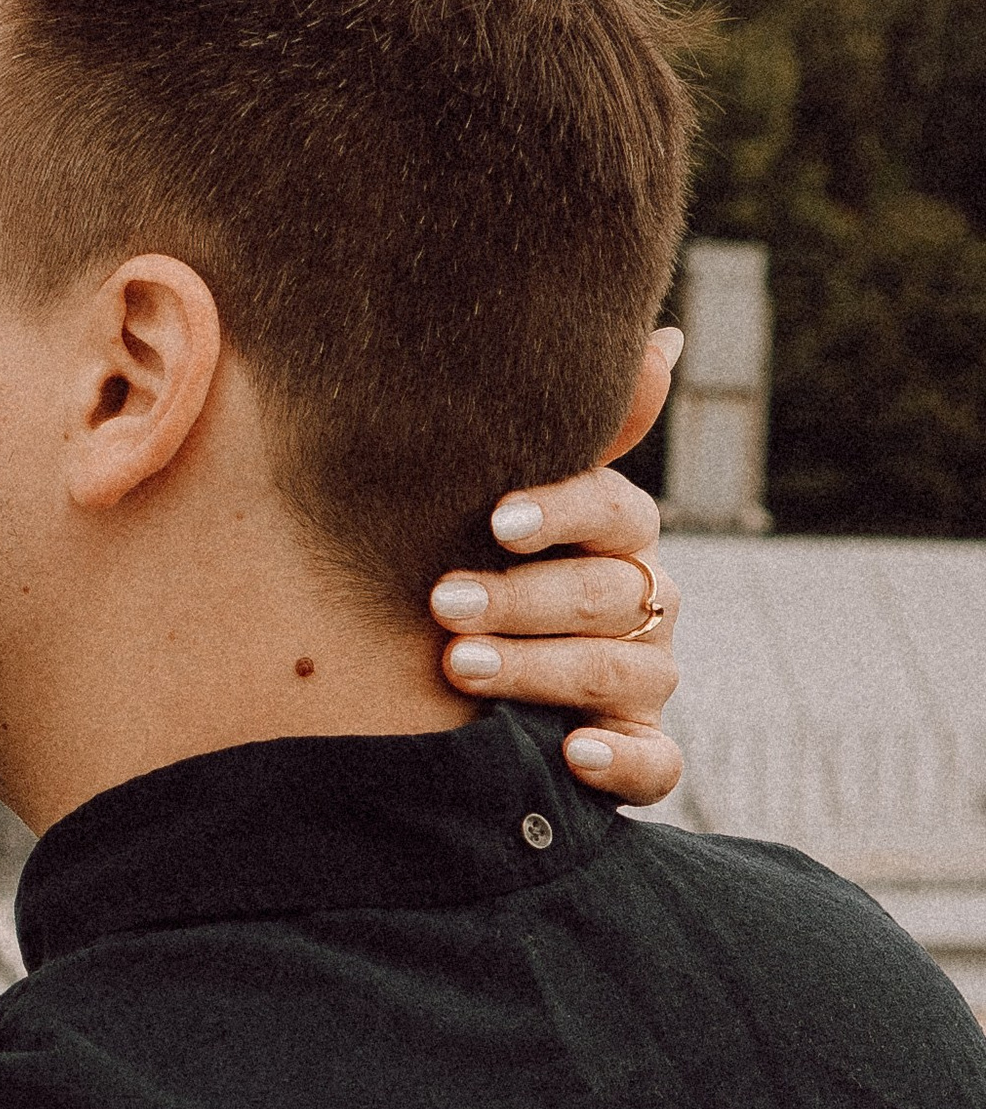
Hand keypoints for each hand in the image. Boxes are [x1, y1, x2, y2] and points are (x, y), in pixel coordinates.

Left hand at [429, 454, 681, 807]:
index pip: (614, 511)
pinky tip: (572, 755)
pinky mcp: (641, 750)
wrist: (453, 678)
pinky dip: (621, 761)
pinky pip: (658, 764)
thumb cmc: (474, 565)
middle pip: (608, 593)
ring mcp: (646, 679)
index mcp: (616, 535)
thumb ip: (558, 434)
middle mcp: (644, 603)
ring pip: (619, 671)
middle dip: (522, 599)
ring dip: (538, 669)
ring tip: (458, 667)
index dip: (563, 512)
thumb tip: (666, 344)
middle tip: (443, 602)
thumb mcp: (491, 503)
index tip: (497, 522)